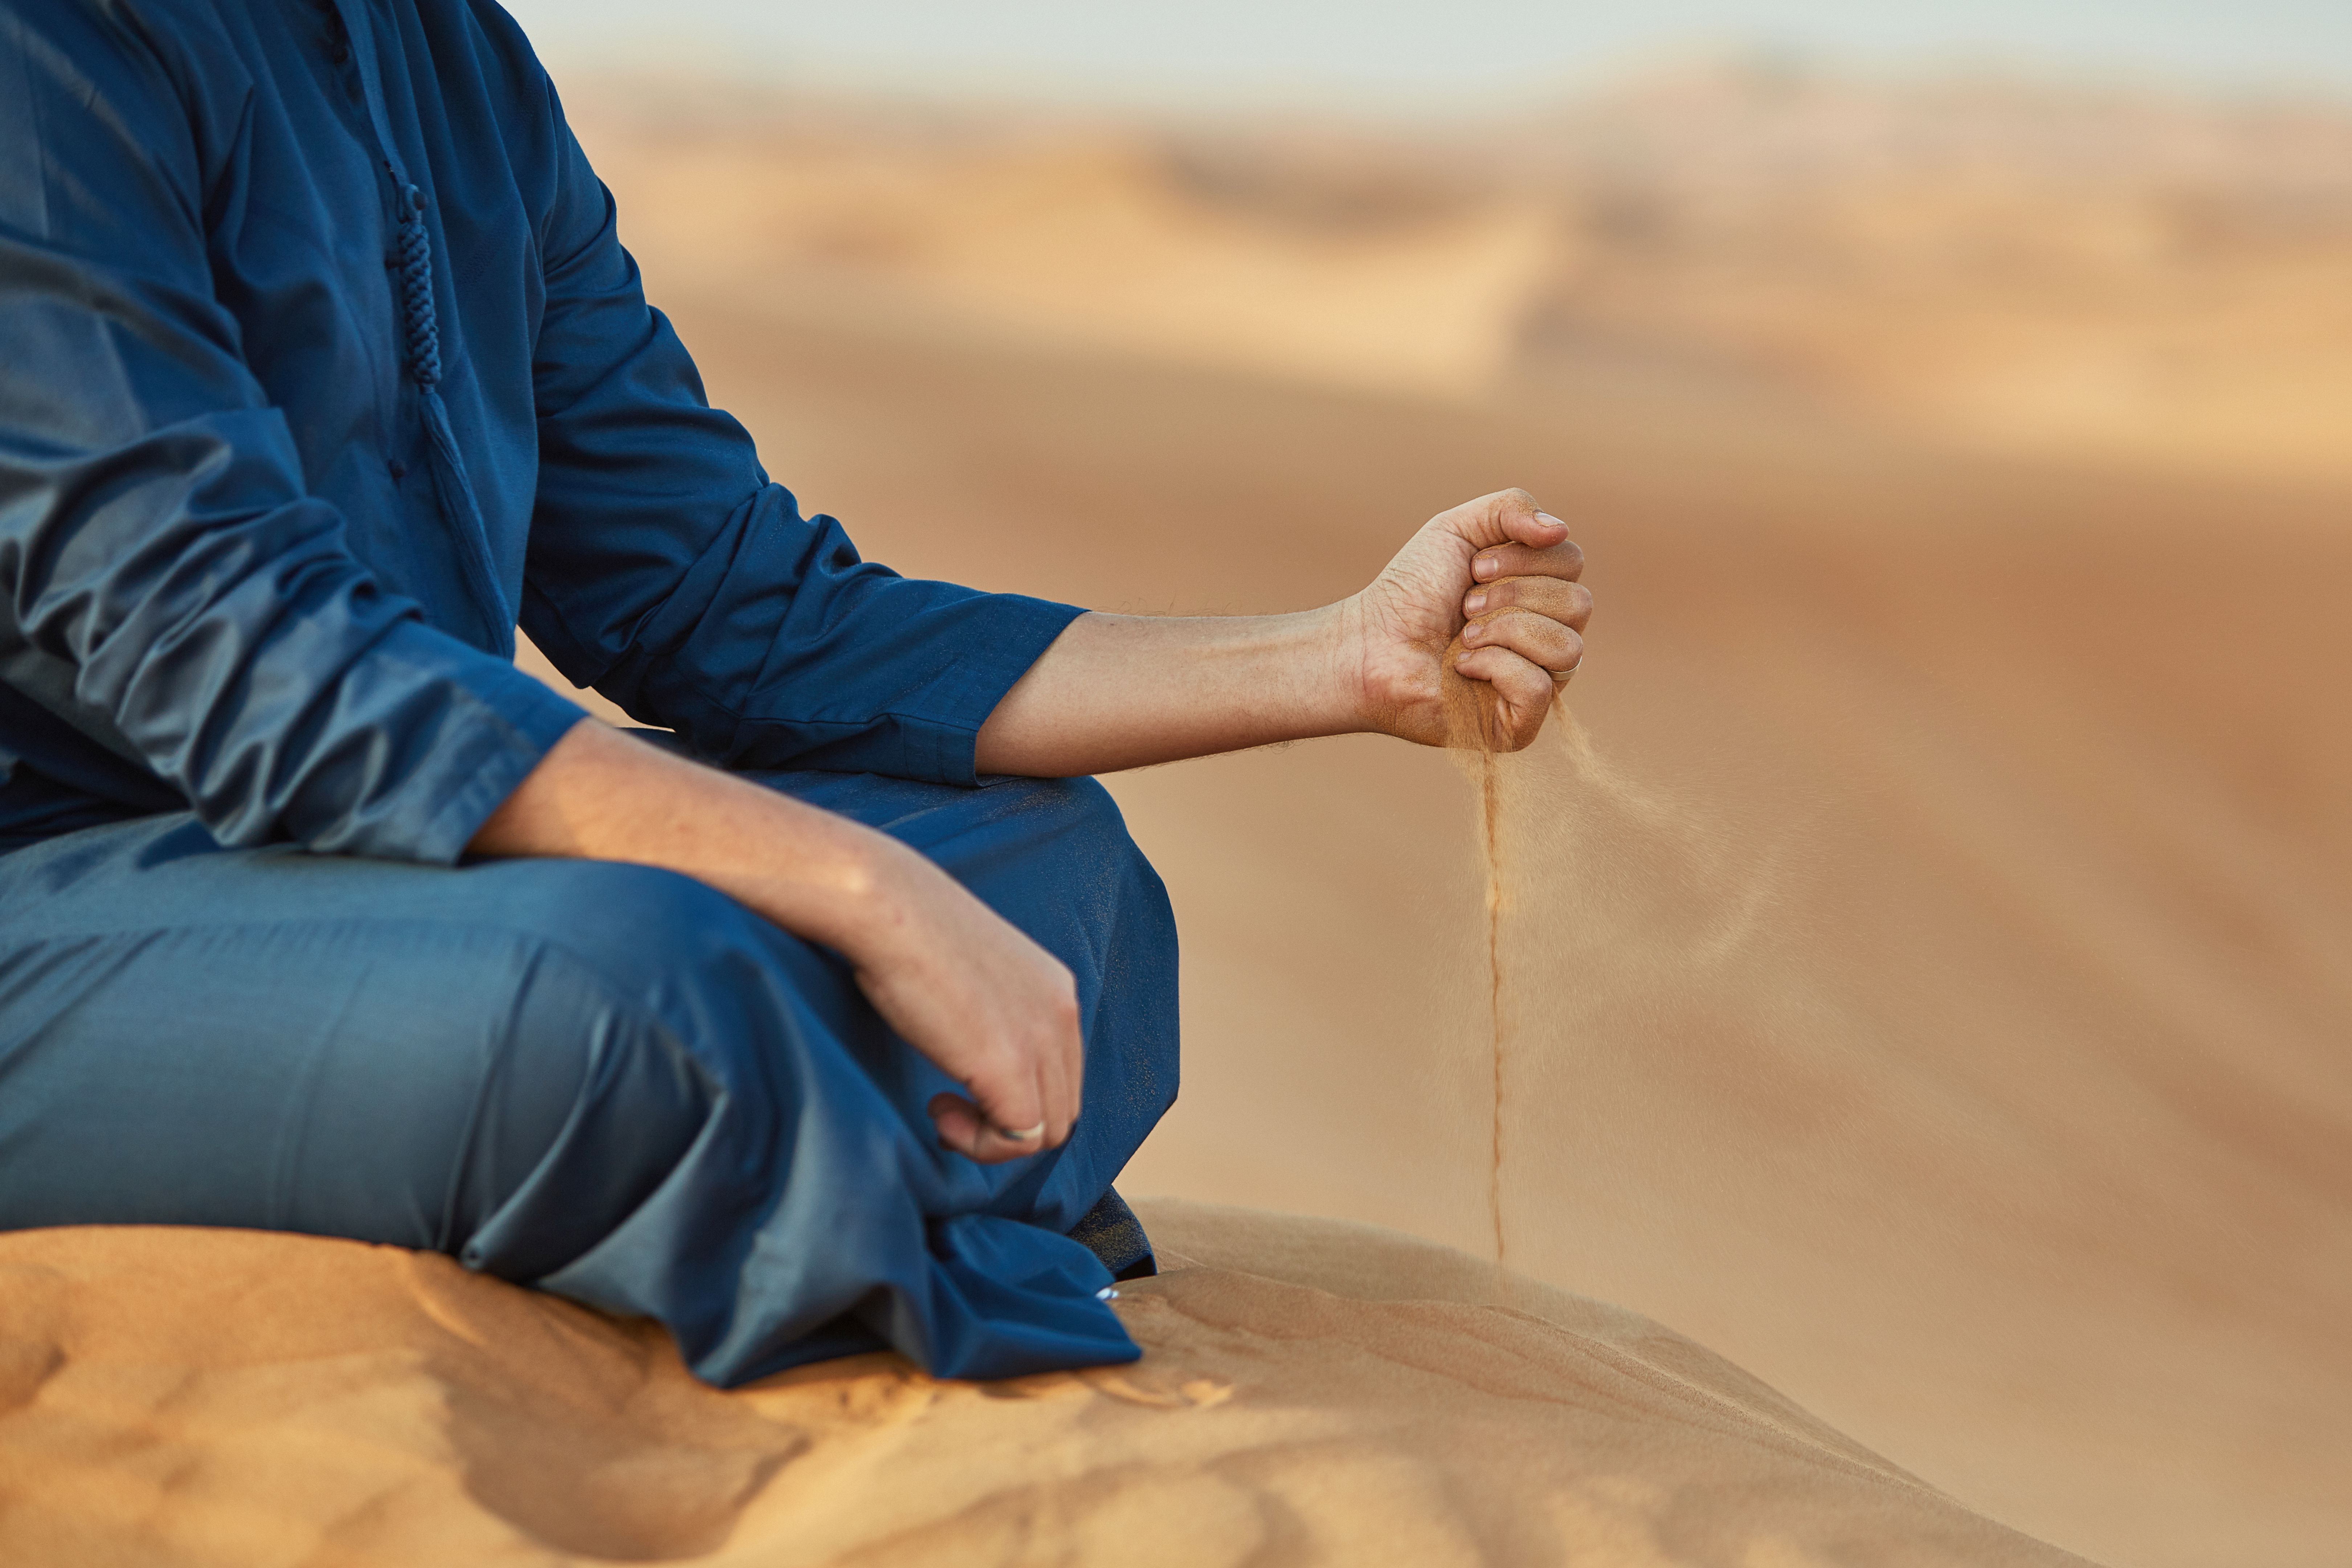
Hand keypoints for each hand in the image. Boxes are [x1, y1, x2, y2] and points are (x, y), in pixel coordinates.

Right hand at [843, 837, 1085, 1163]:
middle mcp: (1061, 1013)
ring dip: (992, 1137)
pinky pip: (1019, 1138)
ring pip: (1047, 1130)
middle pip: (1062, 1108)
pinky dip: (980, 1144)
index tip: (963, 1092)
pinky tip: (940, 1113)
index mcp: (1054, 989)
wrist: (883, 906)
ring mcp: (1041, 1040)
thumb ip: (989, 1013)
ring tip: (943, 1111)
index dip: (1015, 1098)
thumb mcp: (969, 975)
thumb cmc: (906, 932)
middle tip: (950, 1110)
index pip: (1062, 1074)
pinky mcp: (1010, 1067)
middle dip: (1007, 1123)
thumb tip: (973, 1051)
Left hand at [1343, 488, 1589, 750]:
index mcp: (1542, 593)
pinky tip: (1461, 667)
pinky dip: (1496, 668)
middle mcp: (1548, 637)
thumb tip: (1559, 529)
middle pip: (1578, 604)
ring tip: (1463, 636)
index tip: (1472, 569)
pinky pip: (1540, 687)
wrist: (1368, 644)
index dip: (1522, 558)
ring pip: (1568, 647)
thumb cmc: (1411, 592)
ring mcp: (1539, 682)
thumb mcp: (1456, 530)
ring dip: (1505, 630)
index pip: (1572, 562)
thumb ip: (1511, 508)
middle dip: (1511, 595)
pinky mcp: (1520, 722)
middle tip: (1464, 605)